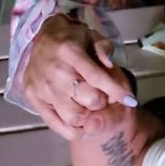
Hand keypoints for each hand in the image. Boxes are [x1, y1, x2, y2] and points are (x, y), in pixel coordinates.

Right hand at [23, 14, 137, 139]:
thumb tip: (110, 64)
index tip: (131, 101)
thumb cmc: (71, 38)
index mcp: (70, 52)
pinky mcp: (33, 98)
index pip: (97, 77)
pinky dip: (72, 130)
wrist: (40, 36)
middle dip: (102, 101)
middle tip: (102, 97)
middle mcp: (55, 72)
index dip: (117, 91)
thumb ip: (104, 48)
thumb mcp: (91, 35)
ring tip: (89, 107)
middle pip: (88, 99)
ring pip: (73, 117)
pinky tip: (82, 125)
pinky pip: (55, 124)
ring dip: (88, 116)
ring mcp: (42, 87)